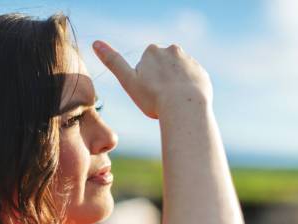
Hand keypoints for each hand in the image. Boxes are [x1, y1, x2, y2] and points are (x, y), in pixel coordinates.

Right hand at [92, 41, 211, 118]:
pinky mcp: (202, 74)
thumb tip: (95, 42)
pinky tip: (185, 103)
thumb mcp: (128, 81)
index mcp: (152, 50)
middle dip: (159, 82)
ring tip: (172, 103)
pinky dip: (188, 92)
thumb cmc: (154, 97)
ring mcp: (189, 61)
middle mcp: (172, 50)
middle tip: (159, 99)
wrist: (185, 107)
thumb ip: (113, 61)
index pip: (144, 67)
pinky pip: (192, 83)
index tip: (148, 93)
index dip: (143, 83)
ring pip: (176, 76)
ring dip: (174, 87)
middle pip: (160, 69)